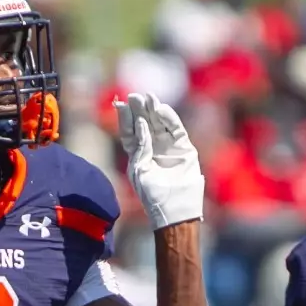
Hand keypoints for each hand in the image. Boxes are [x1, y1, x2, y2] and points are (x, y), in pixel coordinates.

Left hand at [115, 92, 203, 229]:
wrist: (175, 209)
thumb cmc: (153, 195)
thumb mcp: (139, 170)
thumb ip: (140, 147)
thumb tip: (142, 125)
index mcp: (138, 155)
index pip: (130, 132)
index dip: (126, 119)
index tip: (121, 104)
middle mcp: (153, 148)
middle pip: (145, 124)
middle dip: (140, 110)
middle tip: (135, 96)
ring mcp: (169, 147)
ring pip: (161, 124)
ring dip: (154, 110)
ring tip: (148, 98)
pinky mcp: (184, 149)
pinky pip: (176, 130)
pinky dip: (170, 119)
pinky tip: (161, 109)